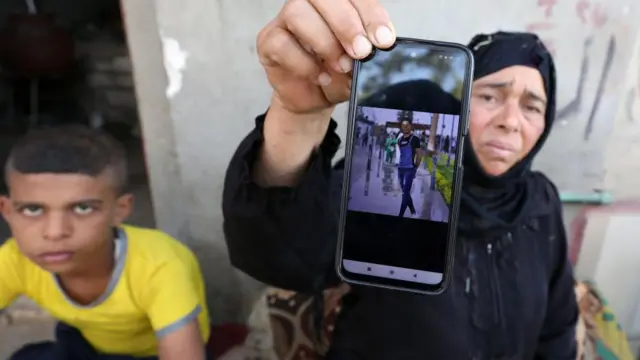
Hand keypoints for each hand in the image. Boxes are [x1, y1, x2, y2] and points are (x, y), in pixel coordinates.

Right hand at [257, 0, 395, 114]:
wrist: (315, 99)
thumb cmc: (338, 74)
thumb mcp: (361, 65)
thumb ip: (368, 53)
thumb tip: (377, 51)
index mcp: (338, 3)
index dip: (370, 13)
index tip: (384, 40)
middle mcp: (311, 4)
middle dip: (346, 24)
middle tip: (361, 52)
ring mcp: (285, 20)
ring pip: (297, 12)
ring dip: (324, 41)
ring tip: (341, 66)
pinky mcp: (268, 41)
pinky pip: (281, 43)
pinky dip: (304, 63)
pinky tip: (321, 76)